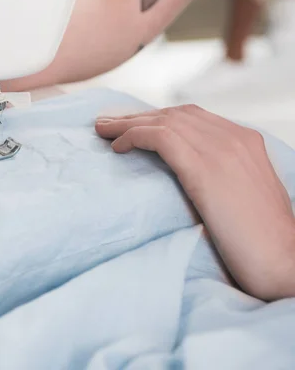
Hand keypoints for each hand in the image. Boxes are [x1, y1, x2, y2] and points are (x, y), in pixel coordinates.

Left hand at [95, 105, 294, 300]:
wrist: (285, 262)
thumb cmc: (261, 241)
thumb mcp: (242, 196)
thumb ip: (221, 177)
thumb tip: (188, 177)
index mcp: (245, 141)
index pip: (192, 117)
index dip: (157, 118)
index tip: (130, 125)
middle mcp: (234, 137)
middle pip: (175, 114)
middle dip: (137, 116)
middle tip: (106, 122)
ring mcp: (222, 150)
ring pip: (163, 121)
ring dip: (127, 124)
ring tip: (101, 131)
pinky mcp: (205, 168)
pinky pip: (160, 138)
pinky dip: (134, 137)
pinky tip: (118, 148)